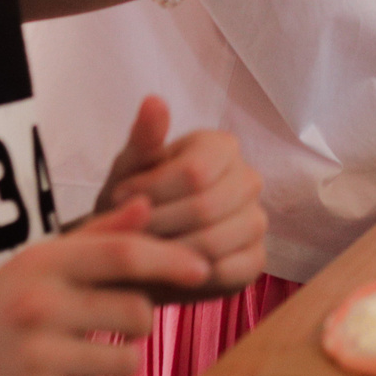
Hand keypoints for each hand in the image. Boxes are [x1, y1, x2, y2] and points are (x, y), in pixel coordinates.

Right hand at [0, 199, 207, 375]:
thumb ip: (95, 238)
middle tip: (101, 327)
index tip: (202, 270)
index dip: (172, 261)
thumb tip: (148, 203)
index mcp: (42, 264)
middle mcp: (40, 305)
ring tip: (81, 358)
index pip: (125, 255)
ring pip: (129, 359)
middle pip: (138, 312)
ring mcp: (38, 356)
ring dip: (120, 363)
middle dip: (135, 322)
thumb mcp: (33, 266)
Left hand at [95, 98, 267, 298]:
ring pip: (216, 242)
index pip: (195, 172)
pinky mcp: (256, 259)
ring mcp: (256, 221)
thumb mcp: (129, 168)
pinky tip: (170, 268)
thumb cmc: (133, 199)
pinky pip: (229, 271)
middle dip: (158, 226)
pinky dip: (194, 275)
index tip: (119, 199)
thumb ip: (143, 138)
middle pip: (206, 208)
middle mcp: (248, 179)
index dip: (151, 192)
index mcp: (222, 147)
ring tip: (144, 251)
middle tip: (130, 232)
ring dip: (170, 253)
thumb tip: (154, 100)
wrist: (135, 247)